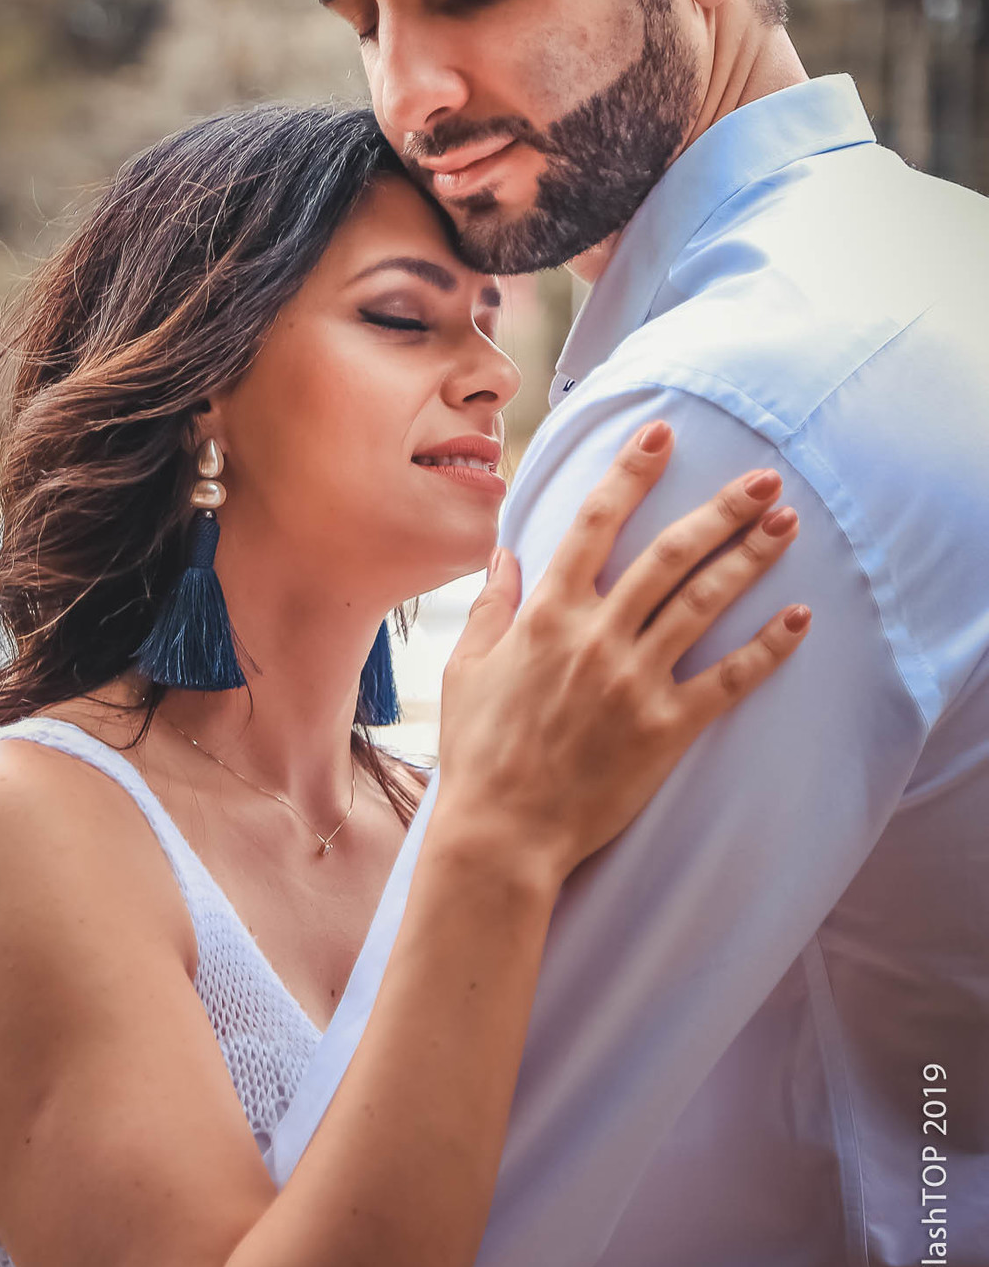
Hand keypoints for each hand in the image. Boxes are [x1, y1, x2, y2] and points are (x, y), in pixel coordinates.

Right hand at [436, 421, 809, 886]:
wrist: (503, 833)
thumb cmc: (479, 753)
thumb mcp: (468, 669)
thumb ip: (491, 606)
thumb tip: (505, 554)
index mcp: (546, 614)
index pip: (593, 524)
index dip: (629, 473)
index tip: (660, 433)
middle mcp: (595, 637)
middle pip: (669, 555)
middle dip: (720, 511)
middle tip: (764, 479)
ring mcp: (634, 682)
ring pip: (703, 604)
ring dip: (749, 561)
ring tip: (788, 527)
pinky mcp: (665, 729)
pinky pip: (727, 680)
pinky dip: (766, 649)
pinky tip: (799, 619)